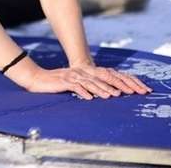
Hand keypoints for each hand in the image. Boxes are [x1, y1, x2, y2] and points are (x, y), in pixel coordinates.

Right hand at [24, 64, 152, 99]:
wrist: (37, 79)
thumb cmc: (56, 83)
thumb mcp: (74, 84)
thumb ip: (87, 86)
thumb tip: (101, 93)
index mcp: (86, 72)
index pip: (107, 75)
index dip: (121, 81)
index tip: (133, 89)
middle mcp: (81, 72)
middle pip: (102, 77)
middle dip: (117, 85)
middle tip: (130, 93)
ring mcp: (73, 76)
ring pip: (91, 82)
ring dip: (102, 89)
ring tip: (112, 96)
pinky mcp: (64, 81)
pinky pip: (75, 87)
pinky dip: (83, 92)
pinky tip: (89, 98)